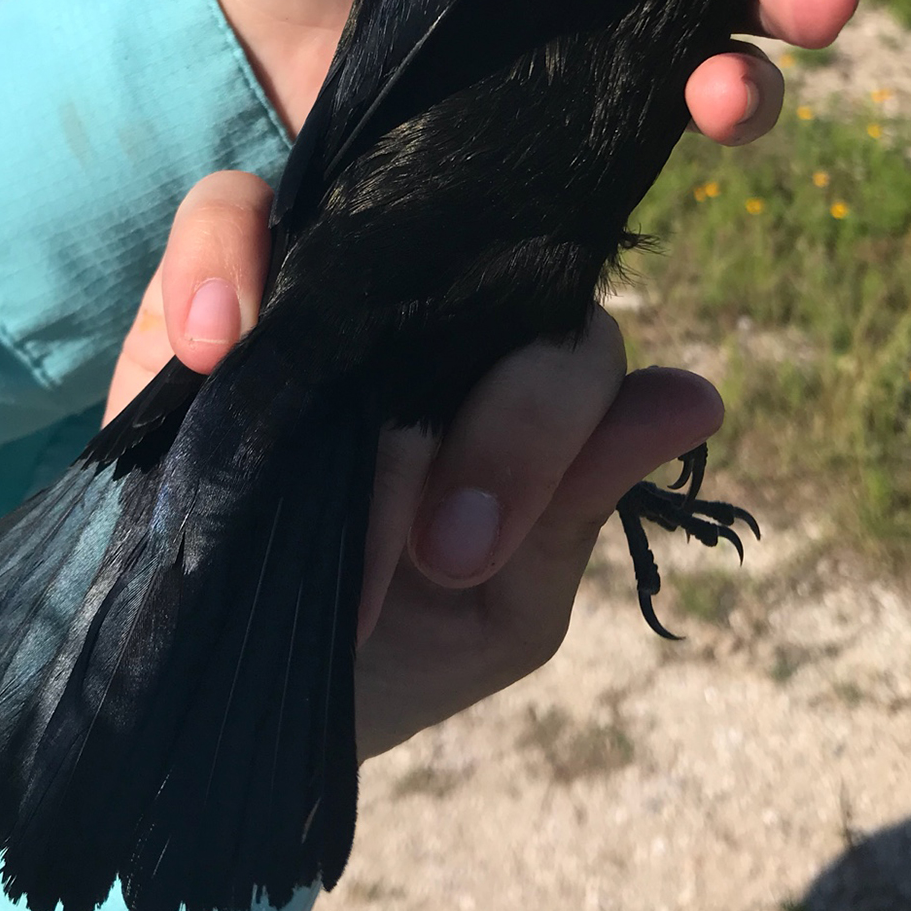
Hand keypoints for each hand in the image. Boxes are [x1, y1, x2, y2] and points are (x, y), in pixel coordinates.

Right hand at [105, 173, 722, 758]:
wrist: (228, 694)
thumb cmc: (391, 651)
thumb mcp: (497, 608)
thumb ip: (575, 503)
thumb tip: (698, 395)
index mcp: (512, 392)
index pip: (571, 346)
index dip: (534, 428)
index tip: (463, 549)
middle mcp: (434, 323)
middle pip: (484, 277)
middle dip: (455, 412)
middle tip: (410, 542)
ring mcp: (328, 292)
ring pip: (363, 227)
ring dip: (334, 323)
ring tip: (307, 452)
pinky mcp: (214, 288)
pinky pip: (227, 216)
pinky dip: (217, 261)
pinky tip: (212, 345)